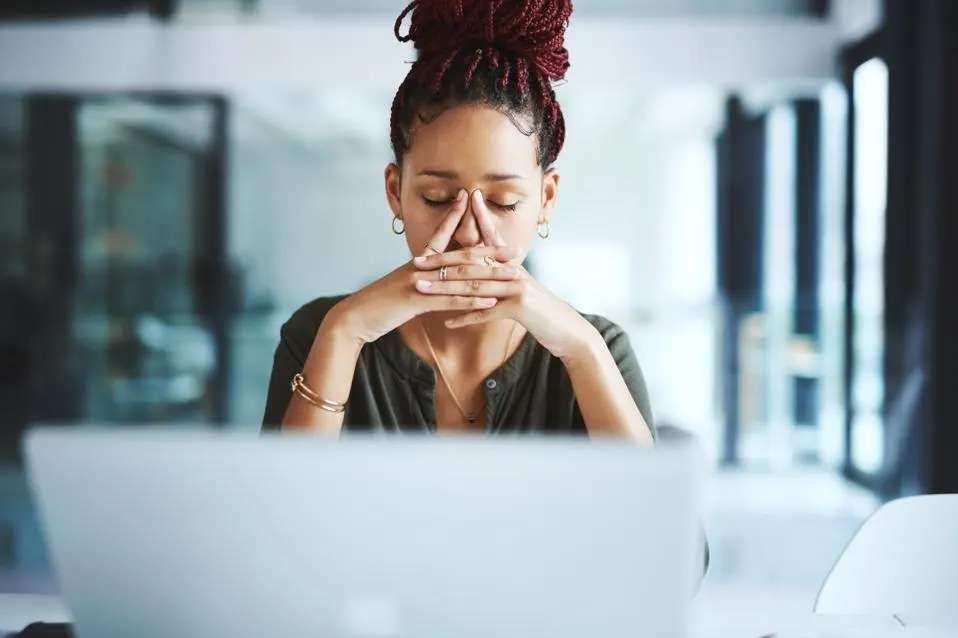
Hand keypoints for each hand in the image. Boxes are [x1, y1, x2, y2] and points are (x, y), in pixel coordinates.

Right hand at [328, 189, 523, 344]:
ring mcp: (420, 282)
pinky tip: (490, 301)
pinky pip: (450, 299)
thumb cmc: (377, 304)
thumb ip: (419, 280)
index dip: (456, 217)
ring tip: (512, 276)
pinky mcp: (418, 300)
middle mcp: (421, 267)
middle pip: (461, 256)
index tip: (470, 200)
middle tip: (514, 250)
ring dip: (490, 277)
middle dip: (490, 253)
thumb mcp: (400, 286)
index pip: (440, 234)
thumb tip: (431, 278)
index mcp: (417, 261)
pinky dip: (472, 300)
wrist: (354, 316)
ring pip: (462, 277)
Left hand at [412, 190, 596, 358]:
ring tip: (423, 288)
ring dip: (445, 288)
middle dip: (442, 262)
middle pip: (472, 263)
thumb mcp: (522, 291)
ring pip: (474, 285)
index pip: (488, 239)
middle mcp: (514, 270)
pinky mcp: (519, 307)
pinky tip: (448, 322)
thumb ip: (503, 280)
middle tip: (417, 261)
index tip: (458, 207)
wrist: (568, 331)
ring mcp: (517, 287)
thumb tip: (484, 275)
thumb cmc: (543, 313)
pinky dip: (466, 318)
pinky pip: (486, 312)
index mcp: (513, 264)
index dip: (475, 222)